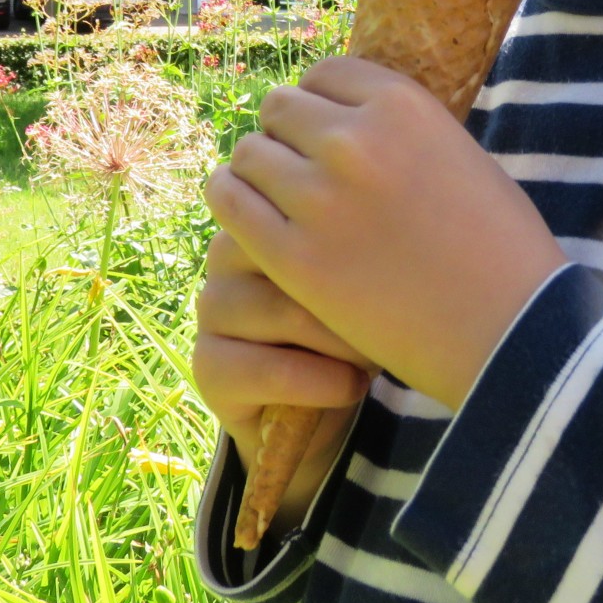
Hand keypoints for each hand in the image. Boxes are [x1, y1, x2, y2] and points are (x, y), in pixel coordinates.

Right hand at [191, 227, 376, 469]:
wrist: (322, 395)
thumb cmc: (351, 320)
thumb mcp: (365, 273)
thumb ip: (360, 239)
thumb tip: (394, 217)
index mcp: (265, 211)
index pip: (306, 207)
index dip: (360, 252)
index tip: (394, 283)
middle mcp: (227, 252)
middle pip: (299, 257)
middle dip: (357, 300)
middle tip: (390, 327)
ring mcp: (212, 307)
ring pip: (288, 313)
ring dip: (344, 345)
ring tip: (372, 360)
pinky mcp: (208, 365)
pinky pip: (270, 370)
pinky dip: (322, 383)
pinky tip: (349, 386)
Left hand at [205, 57, 569, 411]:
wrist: (509, 329)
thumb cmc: (498, 245)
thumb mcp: (460, 154)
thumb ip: (402, 129)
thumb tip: (346, 117)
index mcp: (402, 104)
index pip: (326, 73)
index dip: (320, 102)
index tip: (323, 130)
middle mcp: (354, 139)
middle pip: (280, 108)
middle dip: (286, 134)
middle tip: (298, 169)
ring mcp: (319, 197)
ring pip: (249, 153)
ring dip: (258, 170)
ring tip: (274, 197)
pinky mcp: (293, 256)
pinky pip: (230, 202)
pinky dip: (231, 200)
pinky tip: (246, 214)